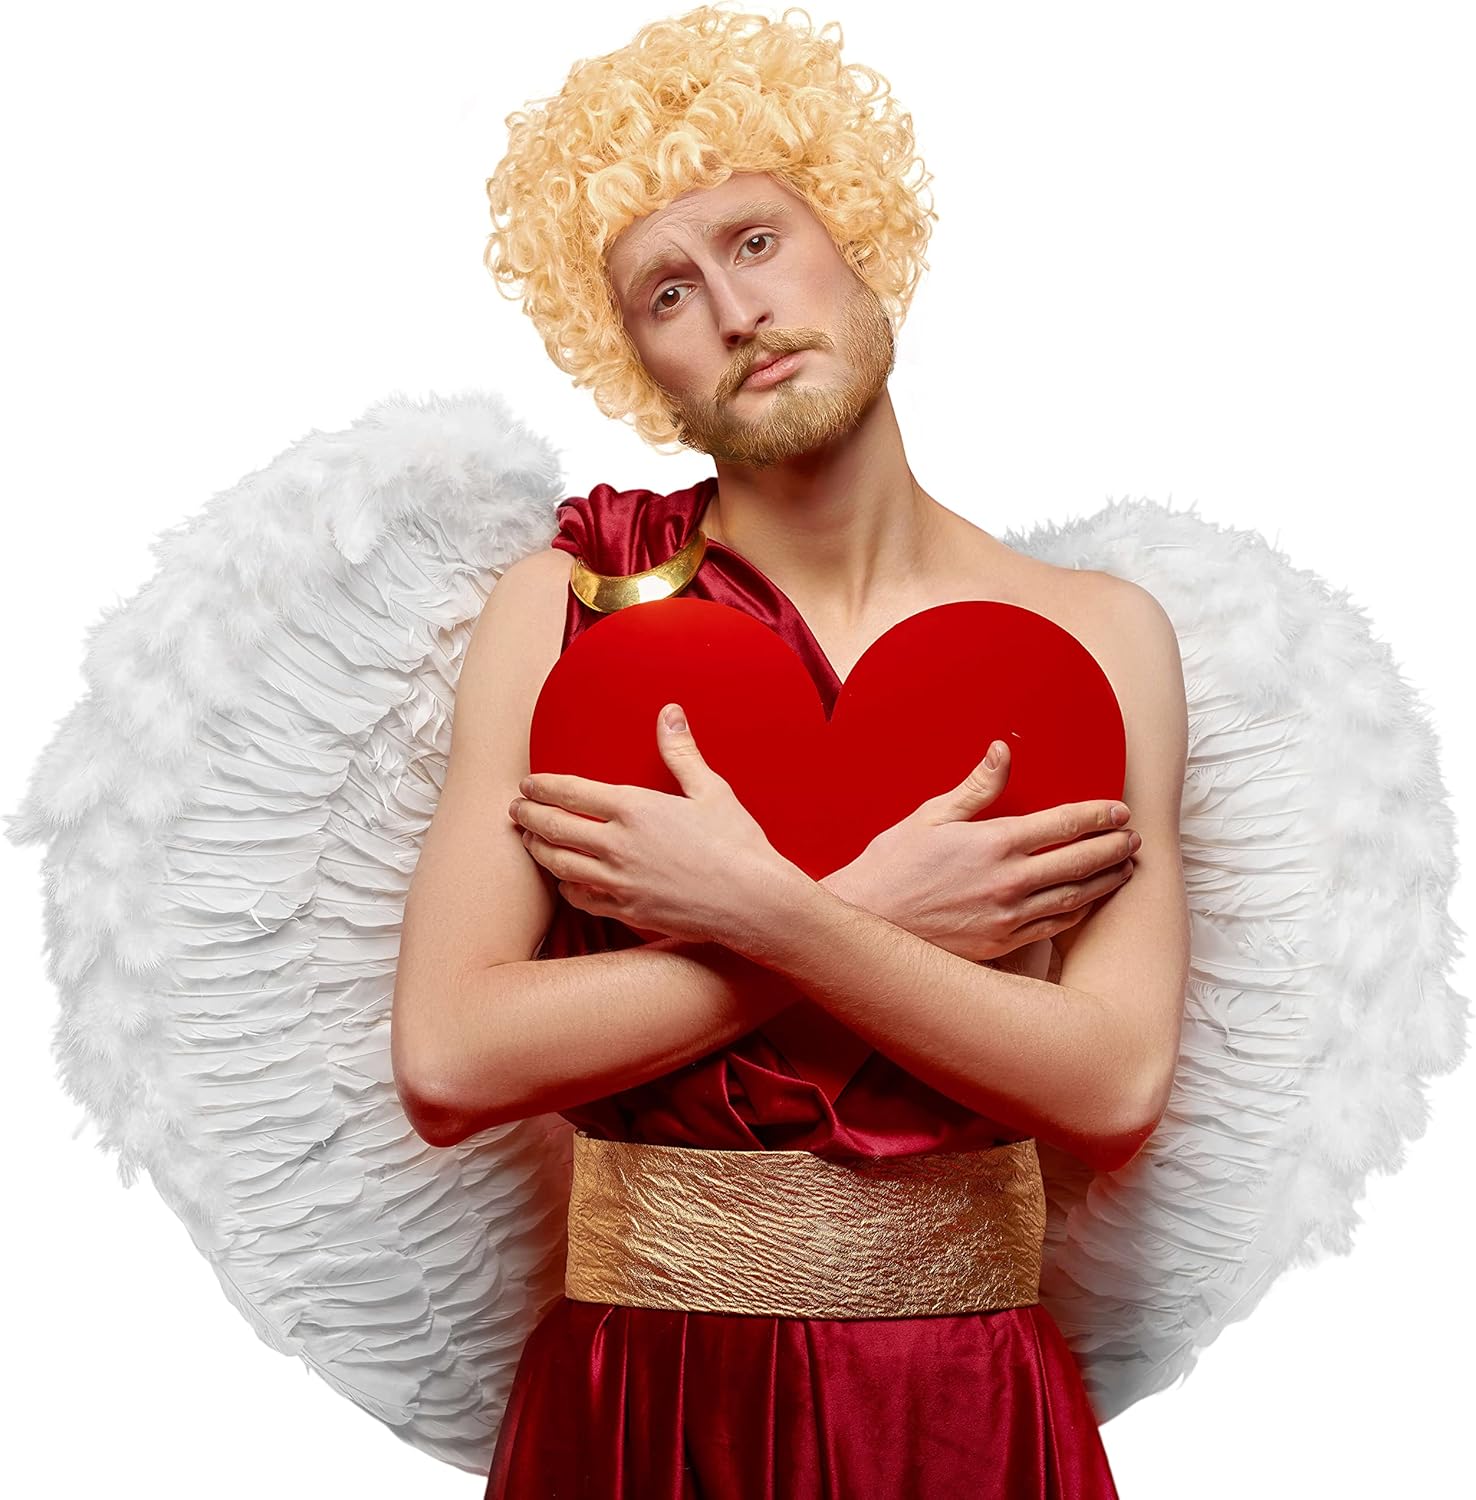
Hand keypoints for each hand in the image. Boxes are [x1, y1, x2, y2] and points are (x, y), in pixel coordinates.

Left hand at [508, 701, 799, 948]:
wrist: (752, 901)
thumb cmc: (737, 844)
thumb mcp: (710, 790)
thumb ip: (680, 751)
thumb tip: (669, 711)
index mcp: (635, 808)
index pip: (571, 792)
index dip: (542, 787)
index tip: (527, 784)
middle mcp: (618, 844)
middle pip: (555, 827)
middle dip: (528, 816)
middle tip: (515, 809)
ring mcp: (618, 881)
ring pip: (560, 864)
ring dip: (538, 849)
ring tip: (529, 840)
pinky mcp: (626, 910)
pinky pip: (581, 898)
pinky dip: (564, 886)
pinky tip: (563, 880)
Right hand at [832, 739, 1139, 962]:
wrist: (866, 921)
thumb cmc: (892, 866)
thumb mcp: (931, 816)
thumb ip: (976, 787)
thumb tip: (1002, 750)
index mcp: (994, 842)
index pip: (1063, 824)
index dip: (1097, 816)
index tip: (1119, 811)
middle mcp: (1009, 881)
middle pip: (1080, 861)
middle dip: (1113, 847)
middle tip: (1133, 840)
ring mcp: (1008, 917)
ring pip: (1075, 898)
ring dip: (1105, 881)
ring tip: (1124, 869)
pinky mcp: (1001, 944)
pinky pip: (1054, 928)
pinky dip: (1079, 913)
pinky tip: (1088, 903)